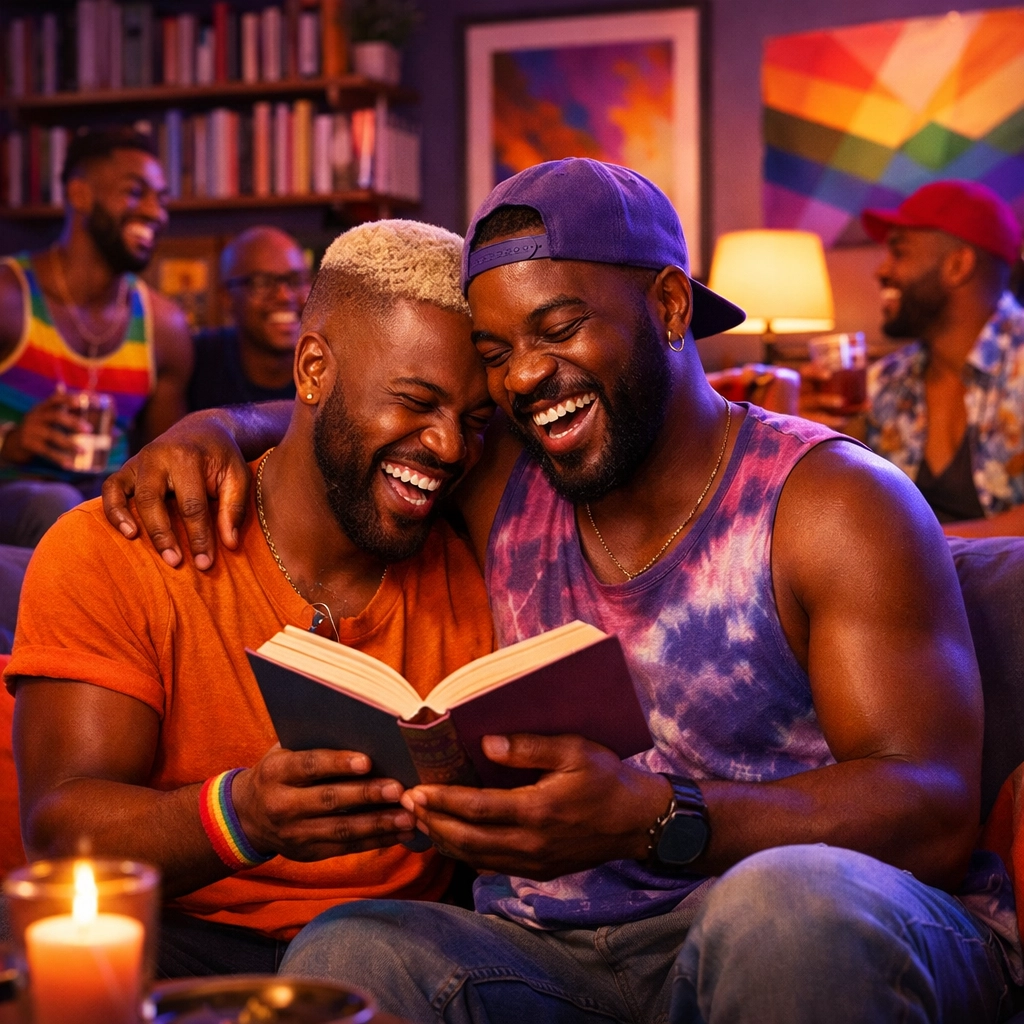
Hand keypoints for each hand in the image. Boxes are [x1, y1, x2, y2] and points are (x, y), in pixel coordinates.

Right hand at [1, 392, 89, 468]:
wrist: (13, 442)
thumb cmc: (36, 427)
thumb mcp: (44, 415)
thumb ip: (57, 405)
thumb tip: (62, 385)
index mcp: (42, 408)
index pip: (55, 399)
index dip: (67, 399)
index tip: (80, 401)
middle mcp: (36, 416)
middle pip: (56, 416)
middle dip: (73, 422)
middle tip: (89, 429)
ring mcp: (31, 430)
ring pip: (52, 435)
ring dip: (69, 443)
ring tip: (83, 451)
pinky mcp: (29, 444)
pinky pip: (46, 451)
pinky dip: (59, 458)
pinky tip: (70, 464)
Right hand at [101, 409, 250, 569]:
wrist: (202, 430)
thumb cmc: (222, 458)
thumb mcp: (238, 477)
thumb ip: (234, 509)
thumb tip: (229, 544)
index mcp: (187, 457)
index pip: (191, 504)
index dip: (198, 536)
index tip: (206, 563)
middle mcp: (157, 456)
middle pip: (154, 500)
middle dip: (165, 535)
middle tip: (176, 562)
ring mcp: (138, 461)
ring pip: (129, 496)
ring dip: (140, 526)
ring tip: (153, 553)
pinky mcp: (127, 468)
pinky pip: (111, 489)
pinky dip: (114, 511)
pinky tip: (128, 533)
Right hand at [232, 746, 416, 860]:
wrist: (246, 816)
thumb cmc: (279, 773)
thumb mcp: (284, 753)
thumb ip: (314, 744)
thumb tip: (362, 729)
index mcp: (276, 772)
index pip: (309, 766)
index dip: (337, 764)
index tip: (367, 761)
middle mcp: (282, 805)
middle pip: (329, 800)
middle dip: (366, 795)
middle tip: (398, 790)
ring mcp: (295, 833)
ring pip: (341, 829)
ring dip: (378, 824)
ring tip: (408, 817)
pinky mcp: (308, 853)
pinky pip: (346, 848)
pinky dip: (376, 841)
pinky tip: (400, 833)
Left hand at [400, 734, 670, 878]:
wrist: (638, 822)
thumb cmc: (607, 779)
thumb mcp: (575, 751)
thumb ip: (529, 747)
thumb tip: (486, 745)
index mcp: (537, 810)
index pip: (477, 809)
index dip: (443, 800)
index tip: (416, 791)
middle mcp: (531, 843)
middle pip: (468, 840)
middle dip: (434, 822)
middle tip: (408, 805)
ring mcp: (534, 862)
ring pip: (476, 858)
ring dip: (445, 840)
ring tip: (421, 821)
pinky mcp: (539, 871)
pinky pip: (492, 866)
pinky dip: (467, 854)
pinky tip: (453, 840)